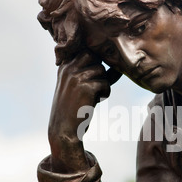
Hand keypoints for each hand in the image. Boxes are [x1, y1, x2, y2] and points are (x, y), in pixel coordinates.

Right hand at [48, 51, 110, 171]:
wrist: (64, 130)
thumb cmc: (74, 109)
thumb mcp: (78, 87)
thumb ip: (92, 74)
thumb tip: (118, 67)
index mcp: (64, 66)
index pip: (84, 51)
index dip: (95, 60)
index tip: (94, 75)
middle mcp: (68, 68)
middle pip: (94, 55)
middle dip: (99, 69)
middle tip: (97, 84)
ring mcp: (76, 77)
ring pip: (101, 70)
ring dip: (103, 84)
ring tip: (95, 96)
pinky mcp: (86, 87)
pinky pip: (105, 84)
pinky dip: (105, 93)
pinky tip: (95, 102)